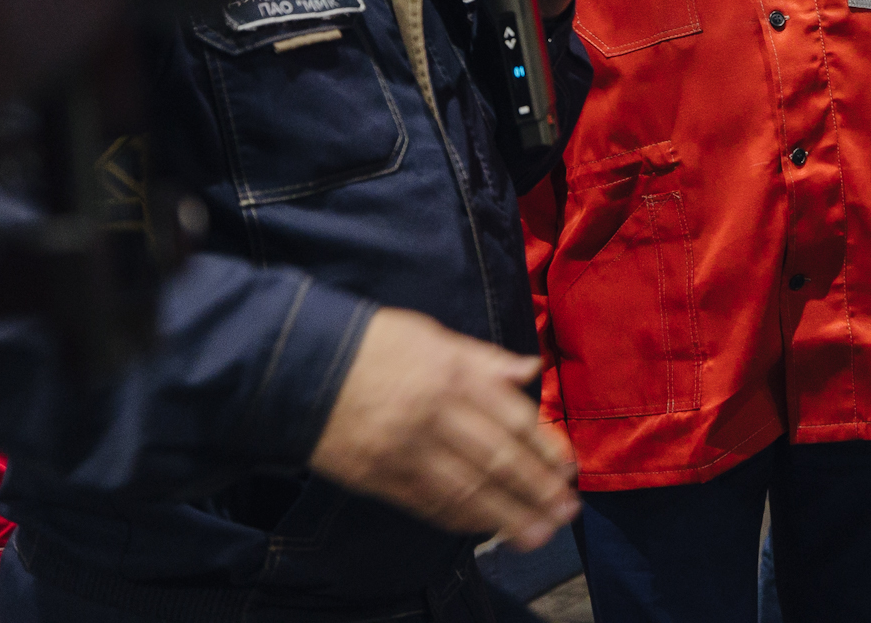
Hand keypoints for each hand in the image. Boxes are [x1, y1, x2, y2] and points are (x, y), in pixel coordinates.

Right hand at [310, 308, 579, 549]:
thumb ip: (485, 358)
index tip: (568, 470)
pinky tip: (487, 528)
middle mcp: (436, 414)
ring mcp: (407, 450)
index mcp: (454, 375)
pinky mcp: (381, 476)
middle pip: (497, 459)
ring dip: (507, 516)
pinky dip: (462, 519)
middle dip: (536, 490)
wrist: (302, 366)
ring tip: (538, 534)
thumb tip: (529, 369)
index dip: (544, 448)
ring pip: (467, 490)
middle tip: (565, 512)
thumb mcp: (433, 336)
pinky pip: (429, 503)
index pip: (513, 418)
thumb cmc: (374, 345)